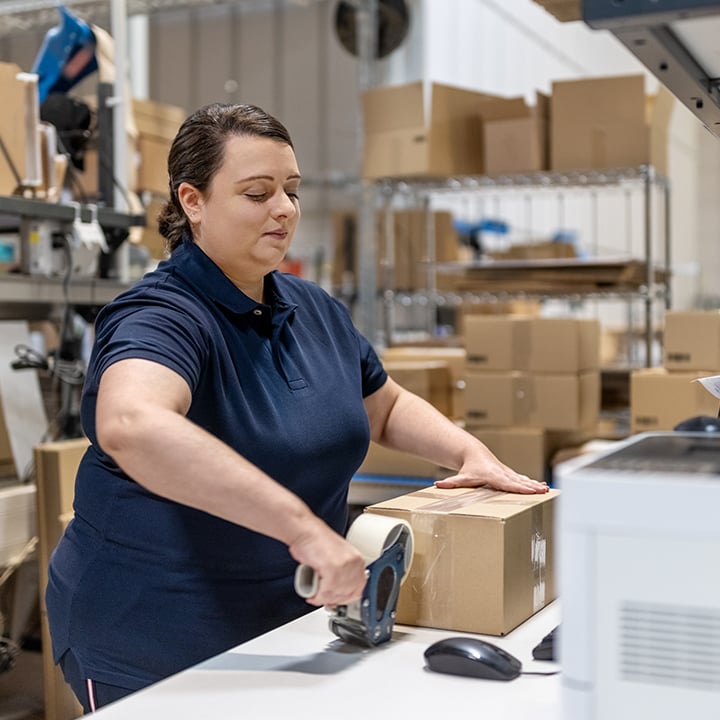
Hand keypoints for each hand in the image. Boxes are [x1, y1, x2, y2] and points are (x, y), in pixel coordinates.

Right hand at [288, 520, 367, 607]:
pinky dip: (317, 596)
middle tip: (322, 598)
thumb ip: (341, 574)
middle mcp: (353, 562)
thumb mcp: (336, 557)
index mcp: (357, 559)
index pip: (359, 587)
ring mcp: (344, 565)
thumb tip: (338, 593)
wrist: (305, 531)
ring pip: (336, 594)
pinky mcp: (332, 568)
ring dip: (323, 598)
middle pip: (348, 593)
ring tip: (315, 595)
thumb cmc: (316, 542)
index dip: (346, 598)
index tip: (336, 600)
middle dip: (333, 599)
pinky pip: (326, 591)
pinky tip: (312, 594)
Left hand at [434, 456, 548, 493]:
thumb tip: (438, 485)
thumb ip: (451, 482)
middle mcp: (502, 474)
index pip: (508, 483)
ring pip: (522, 480)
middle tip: (543, 491)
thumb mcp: (460, 477)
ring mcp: (507, 473)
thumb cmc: (468, 468)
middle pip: (518, 481)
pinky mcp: (509, 474)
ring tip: (546, 490)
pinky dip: (531, 483)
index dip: (519, 487)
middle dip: (531, 487)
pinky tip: (541, 487)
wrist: (473, 454)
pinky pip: (522, 480)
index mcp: (493, 476)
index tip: (530, 490)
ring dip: (534, 485)